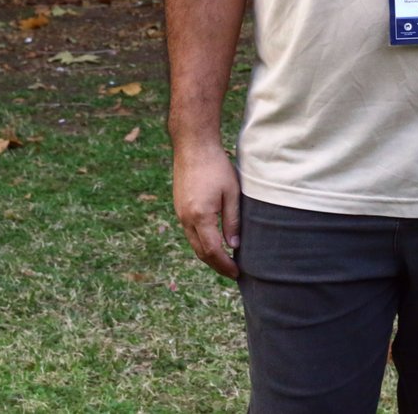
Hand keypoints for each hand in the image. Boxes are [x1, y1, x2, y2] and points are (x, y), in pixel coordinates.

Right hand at [172, 142, 241, 277]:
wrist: (193, 146)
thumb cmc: (216, 166)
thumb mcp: (231, 193)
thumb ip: (232, 221)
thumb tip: (234, 246)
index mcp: (200, 217)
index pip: (213, 251)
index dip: (225, 265)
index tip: (238, 273)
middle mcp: (186, 219)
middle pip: (201, 252)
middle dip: (217, 265)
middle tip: (233, 271)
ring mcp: (180, 213)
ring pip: (194, 243)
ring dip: (208, 254)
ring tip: (225, 260)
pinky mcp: (179, 207)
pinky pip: (190, 232)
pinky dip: (202, 241)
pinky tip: (214, 241)